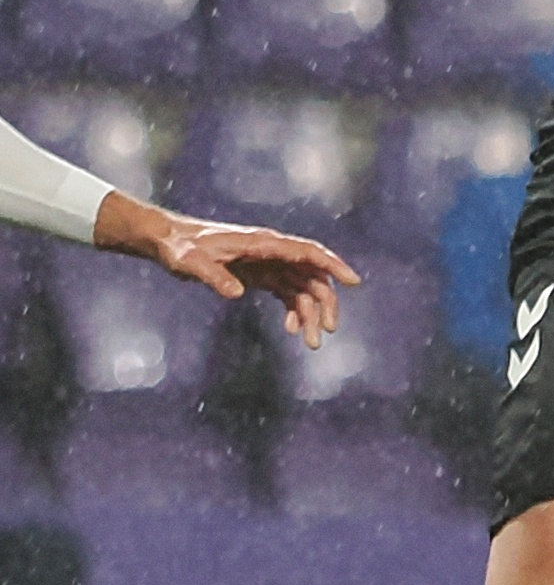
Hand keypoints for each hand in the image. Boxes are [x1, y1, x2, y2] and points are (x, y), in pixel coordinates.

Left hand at [95, 195, 360, 349]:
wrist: (170, 242)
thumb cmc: (180, 248)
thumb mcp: (191, 262)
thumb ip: (215, 276)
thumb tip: (237, 293)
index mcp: (264, 243)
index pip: (309, 253)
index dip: (333, 265)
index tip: (352, 282)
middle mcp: (273, 252)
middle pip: (312, 276)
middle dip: (324, 302)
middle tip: (328, 331)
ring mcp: (268, 264)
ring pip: (302, 288)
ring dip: (310, 313)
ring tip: (310, 342)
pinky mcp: (260, 275)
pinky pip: (287, 293)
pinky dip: (294, 311)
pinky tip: (290, 330)